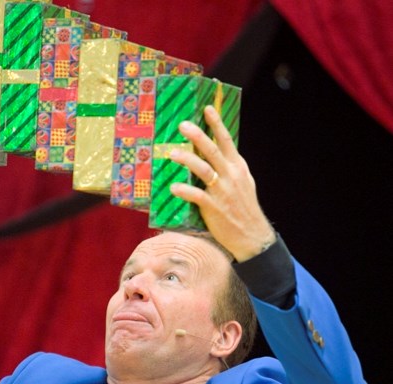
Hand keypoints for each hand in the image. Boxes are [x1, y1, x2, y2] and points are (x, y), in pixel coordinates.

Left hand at [168, 105, 275, 261]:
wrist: (252, 235)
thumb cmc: (243, 208)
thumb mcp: (242, 183)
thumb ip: (230, 168)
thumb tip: (218, 152)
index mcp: (238, 167)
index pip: (227, 141)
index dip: (217, 124)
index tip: (207, 108)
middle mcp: (231, 176)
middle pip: (213, 151)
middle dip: (198, 136)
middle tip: (183, 125)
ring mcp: (222, 191)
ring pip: (203, 170)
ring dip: (187, 160)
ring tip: (171, 154)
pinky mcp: (214, 208)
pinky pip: (197, 196)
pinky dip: (185, 191)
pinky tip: (173, 188)